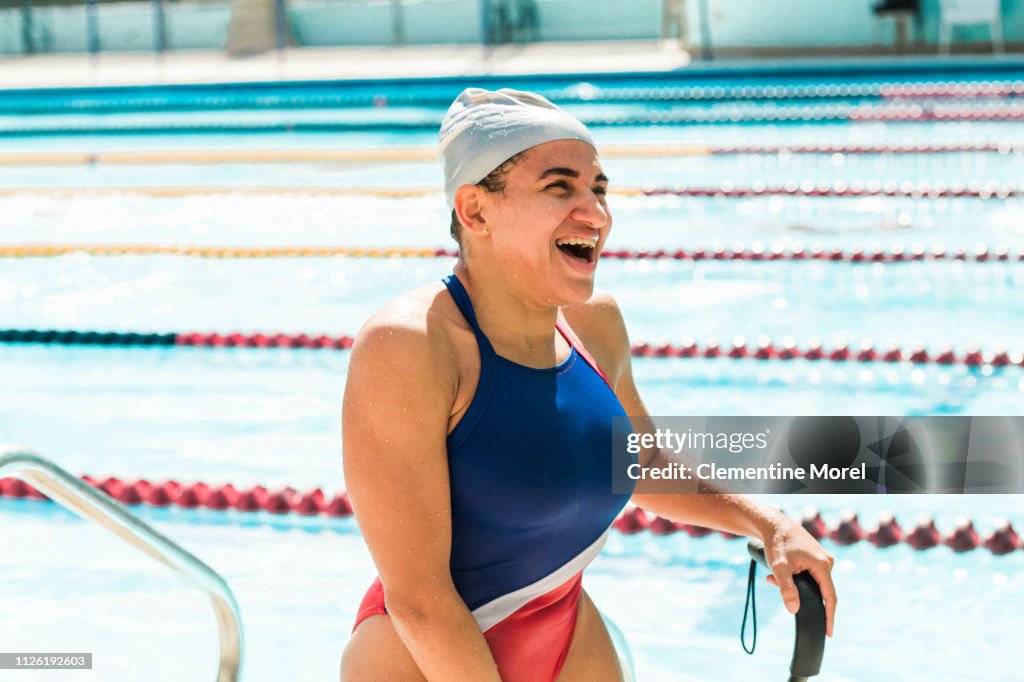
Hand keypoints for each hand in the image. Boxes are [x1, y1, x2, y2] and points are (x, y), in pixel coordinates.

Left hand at [761, 515, 837, 637]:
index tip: (829, 632)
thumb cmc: (777, 542)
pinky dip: (794, 577)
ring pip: (811, 581)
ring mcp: (822, 558)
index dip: (829, 616)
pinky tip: (777, 573)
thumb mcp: (779, 567)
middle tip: (775, 584)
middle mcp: (827, 562)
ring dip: (793, 584)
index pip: (830, 597)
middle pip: (819, 589)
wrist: (773, 523)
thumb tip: (794, 610)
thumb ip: (786, 589)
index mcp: (823, 565)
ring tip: (772, 577)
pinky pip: (809, 574)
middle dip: (799, 594)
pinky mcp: (816, 556)